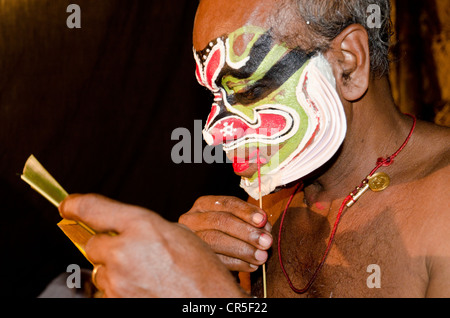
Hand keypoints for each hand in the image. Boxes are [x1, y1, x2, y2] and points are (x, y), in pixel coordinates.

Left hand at [59, 194, 246, 297]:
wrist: (208, 303)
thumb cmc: (201, 272)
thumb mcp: (178, 235)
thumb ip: (144, 228)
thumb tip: (123, 229)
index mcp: (142, 226)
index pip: (92, 208)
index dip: (75, 205)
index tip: (68, 206)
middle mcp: (124, 252)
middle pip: (92, 245)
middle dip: (106, 247)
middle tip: (131, 253)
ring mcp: (117, 281)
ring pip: (100, 271)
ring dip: (115, 271)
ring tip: (145, 275)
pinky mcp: (116, 302)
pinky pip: (107, 291)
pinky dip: (120, 289)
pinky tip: (142, 288)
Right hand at [179, 196, 272, 272]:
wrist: (210, 257)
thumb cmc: (228, 234)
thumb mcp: (237, 222)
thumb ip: (251, 221)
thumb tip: (264, 225)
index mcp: (204, 204)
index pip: (226, 203)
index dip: (246, 211)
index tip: (262, 220)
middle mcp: (192, 219)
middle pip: (220, 221)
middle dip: (246, 232)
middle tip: (266, 242)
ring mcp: (190, 239)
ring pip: (215, 241)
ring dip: (243, 249)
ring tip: (262, 257)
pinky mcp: (193, 258)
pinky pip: (215, 260)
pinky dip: (237, 264)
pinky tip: (252, 266)